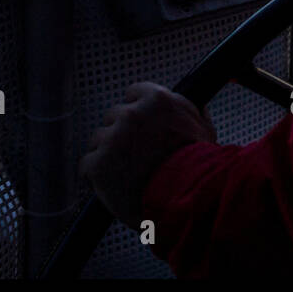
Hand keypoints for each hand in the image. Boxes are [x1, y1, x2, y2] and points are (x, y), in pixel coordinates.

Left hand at [81, 82, 216, 229]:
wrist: (189, 198)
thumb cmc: (200, 168)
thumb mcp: (205, 132)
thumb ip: (194, 113)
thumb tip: (196, 106)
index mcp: (156, 100)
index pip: (134, 93)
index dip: (137, 110)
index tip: (142, 126)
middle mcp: (131, 114)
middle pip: (114, 117)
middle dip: (122, 134)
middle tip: (135, 155)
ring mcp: (112, 139)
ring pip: (99, 140)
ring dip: (108, 154)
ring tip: (125, 174)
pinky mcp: (98, 164)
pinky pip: (87, 166)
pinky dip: (95, 176)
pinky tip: (110, 185)